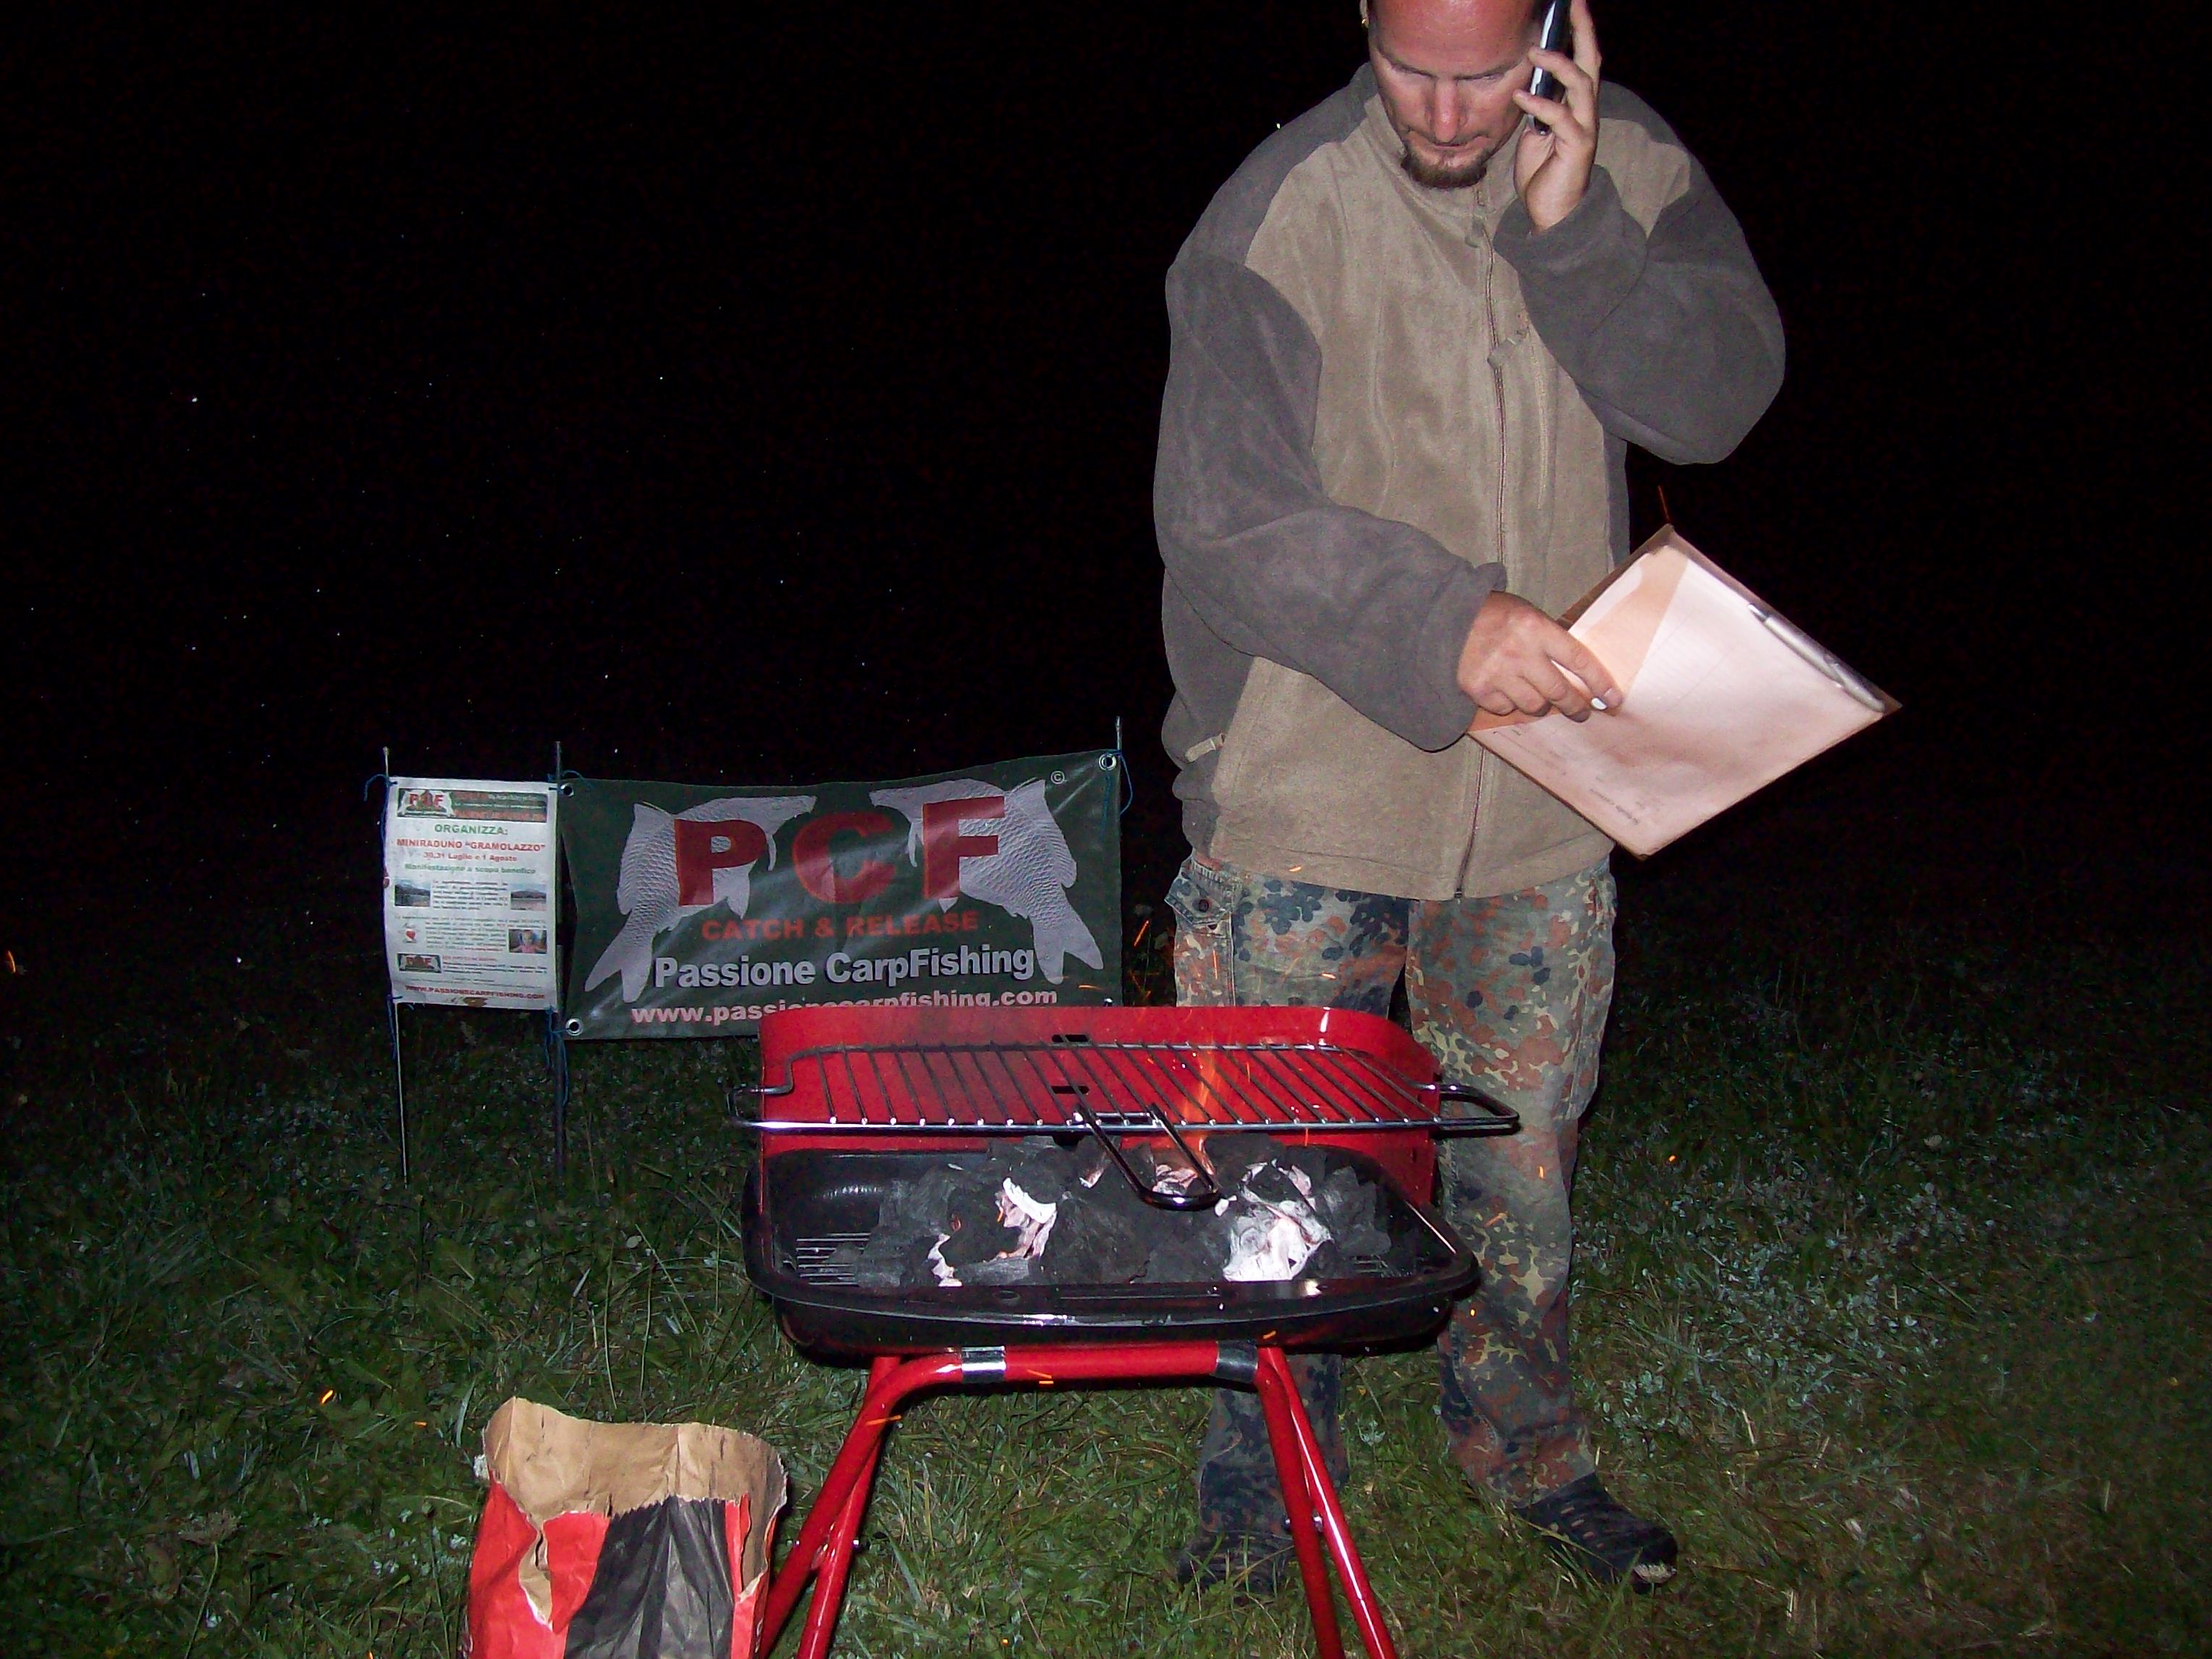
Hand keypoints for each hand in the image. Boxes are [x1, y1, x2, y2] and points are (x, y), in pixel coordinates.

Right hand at [1457, 591, 1621, 723]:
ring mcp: (1498, 673)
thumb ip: (1551, 640)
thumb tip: (1579, 675)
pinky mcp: (1479, 689)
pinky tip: (1505, 691)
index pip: (1578, 660)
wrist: (1447, 619)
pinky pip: (1506, 709)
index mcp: (1536, 628)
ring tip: (1539, 699)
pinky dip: (1509, 704)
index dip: (1599, 683)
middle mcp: (1519, 652)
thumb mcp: (1527, 615)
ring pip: (1534, 705)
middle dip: (1575, 706)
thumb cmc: (1494, 615)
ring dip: (1541, 706)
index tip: (1613, 700)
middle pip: (1559, 691)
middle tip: (1582, 712)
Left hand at [1512, 0, 1601, 231]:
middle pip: (1591, 62)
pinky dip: (1540, 104)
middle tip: (1571, 6)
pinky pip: (1560, 118)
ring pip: (1582, 85)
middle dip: (1583, 31)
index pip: (1583, 59)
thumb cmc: (1543, 170)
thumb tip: (1525, 84)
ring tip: (1534, 53)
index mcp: (1577, 103)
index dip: (1579, 30)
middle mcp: (1586, 110)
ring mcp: (1584, 127)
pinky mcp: (1577, 146)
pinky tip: (1521, 96)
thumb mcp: (1534, 131)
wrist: (1552, 211)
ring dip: (1559, 66)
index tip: (1571, 5)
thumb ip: (1536, 106)